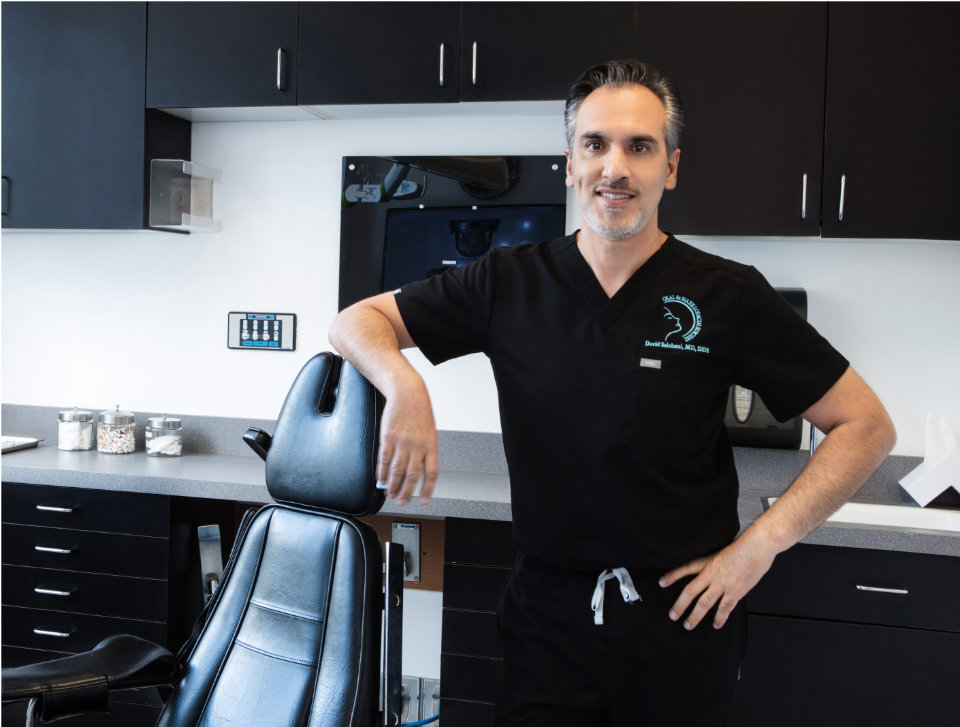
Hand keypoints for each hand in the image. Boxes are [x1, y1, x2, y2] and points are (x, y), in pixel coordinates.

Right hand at [377, 381, 438, 505]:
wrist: (407, 393)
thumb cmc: (420, 410)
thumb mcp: (429, 431)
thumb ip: (425, 450)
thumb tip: (419, 470)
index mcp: (431, 445)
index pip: (431, 473)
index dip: (427, 490)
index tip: (423, 500)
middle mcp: (417, 446)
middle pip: (412, 476)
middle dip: (406, 492)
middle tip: (402, 501)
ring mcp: (402, 442)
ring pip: (397, 471)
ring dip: (393, 486)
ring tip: (390, 494)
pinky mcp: (388, 437)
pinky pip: (384, 459)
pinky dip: (382, 472)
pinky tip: (381, 480)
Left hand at [659, 530, 777, 629]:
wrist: (759, 545)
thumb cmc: (744, 544)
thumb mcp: (723, 549)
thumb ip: (715, 562)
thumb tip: (711, 570)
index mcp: (708, 561)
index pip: (685, 569)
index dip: (673, 576)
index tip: (662, 582)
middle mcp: (712, 574)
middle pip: (690, 591)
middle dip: (680, 605)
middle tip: (672, 615)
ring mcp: (723, 584)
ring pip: (704, 603)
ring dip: (695, 616)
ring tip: (688, 624)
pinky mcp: (736, 591)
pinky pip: (725, 608)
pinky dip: (720, 618)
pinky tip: (715, 624)